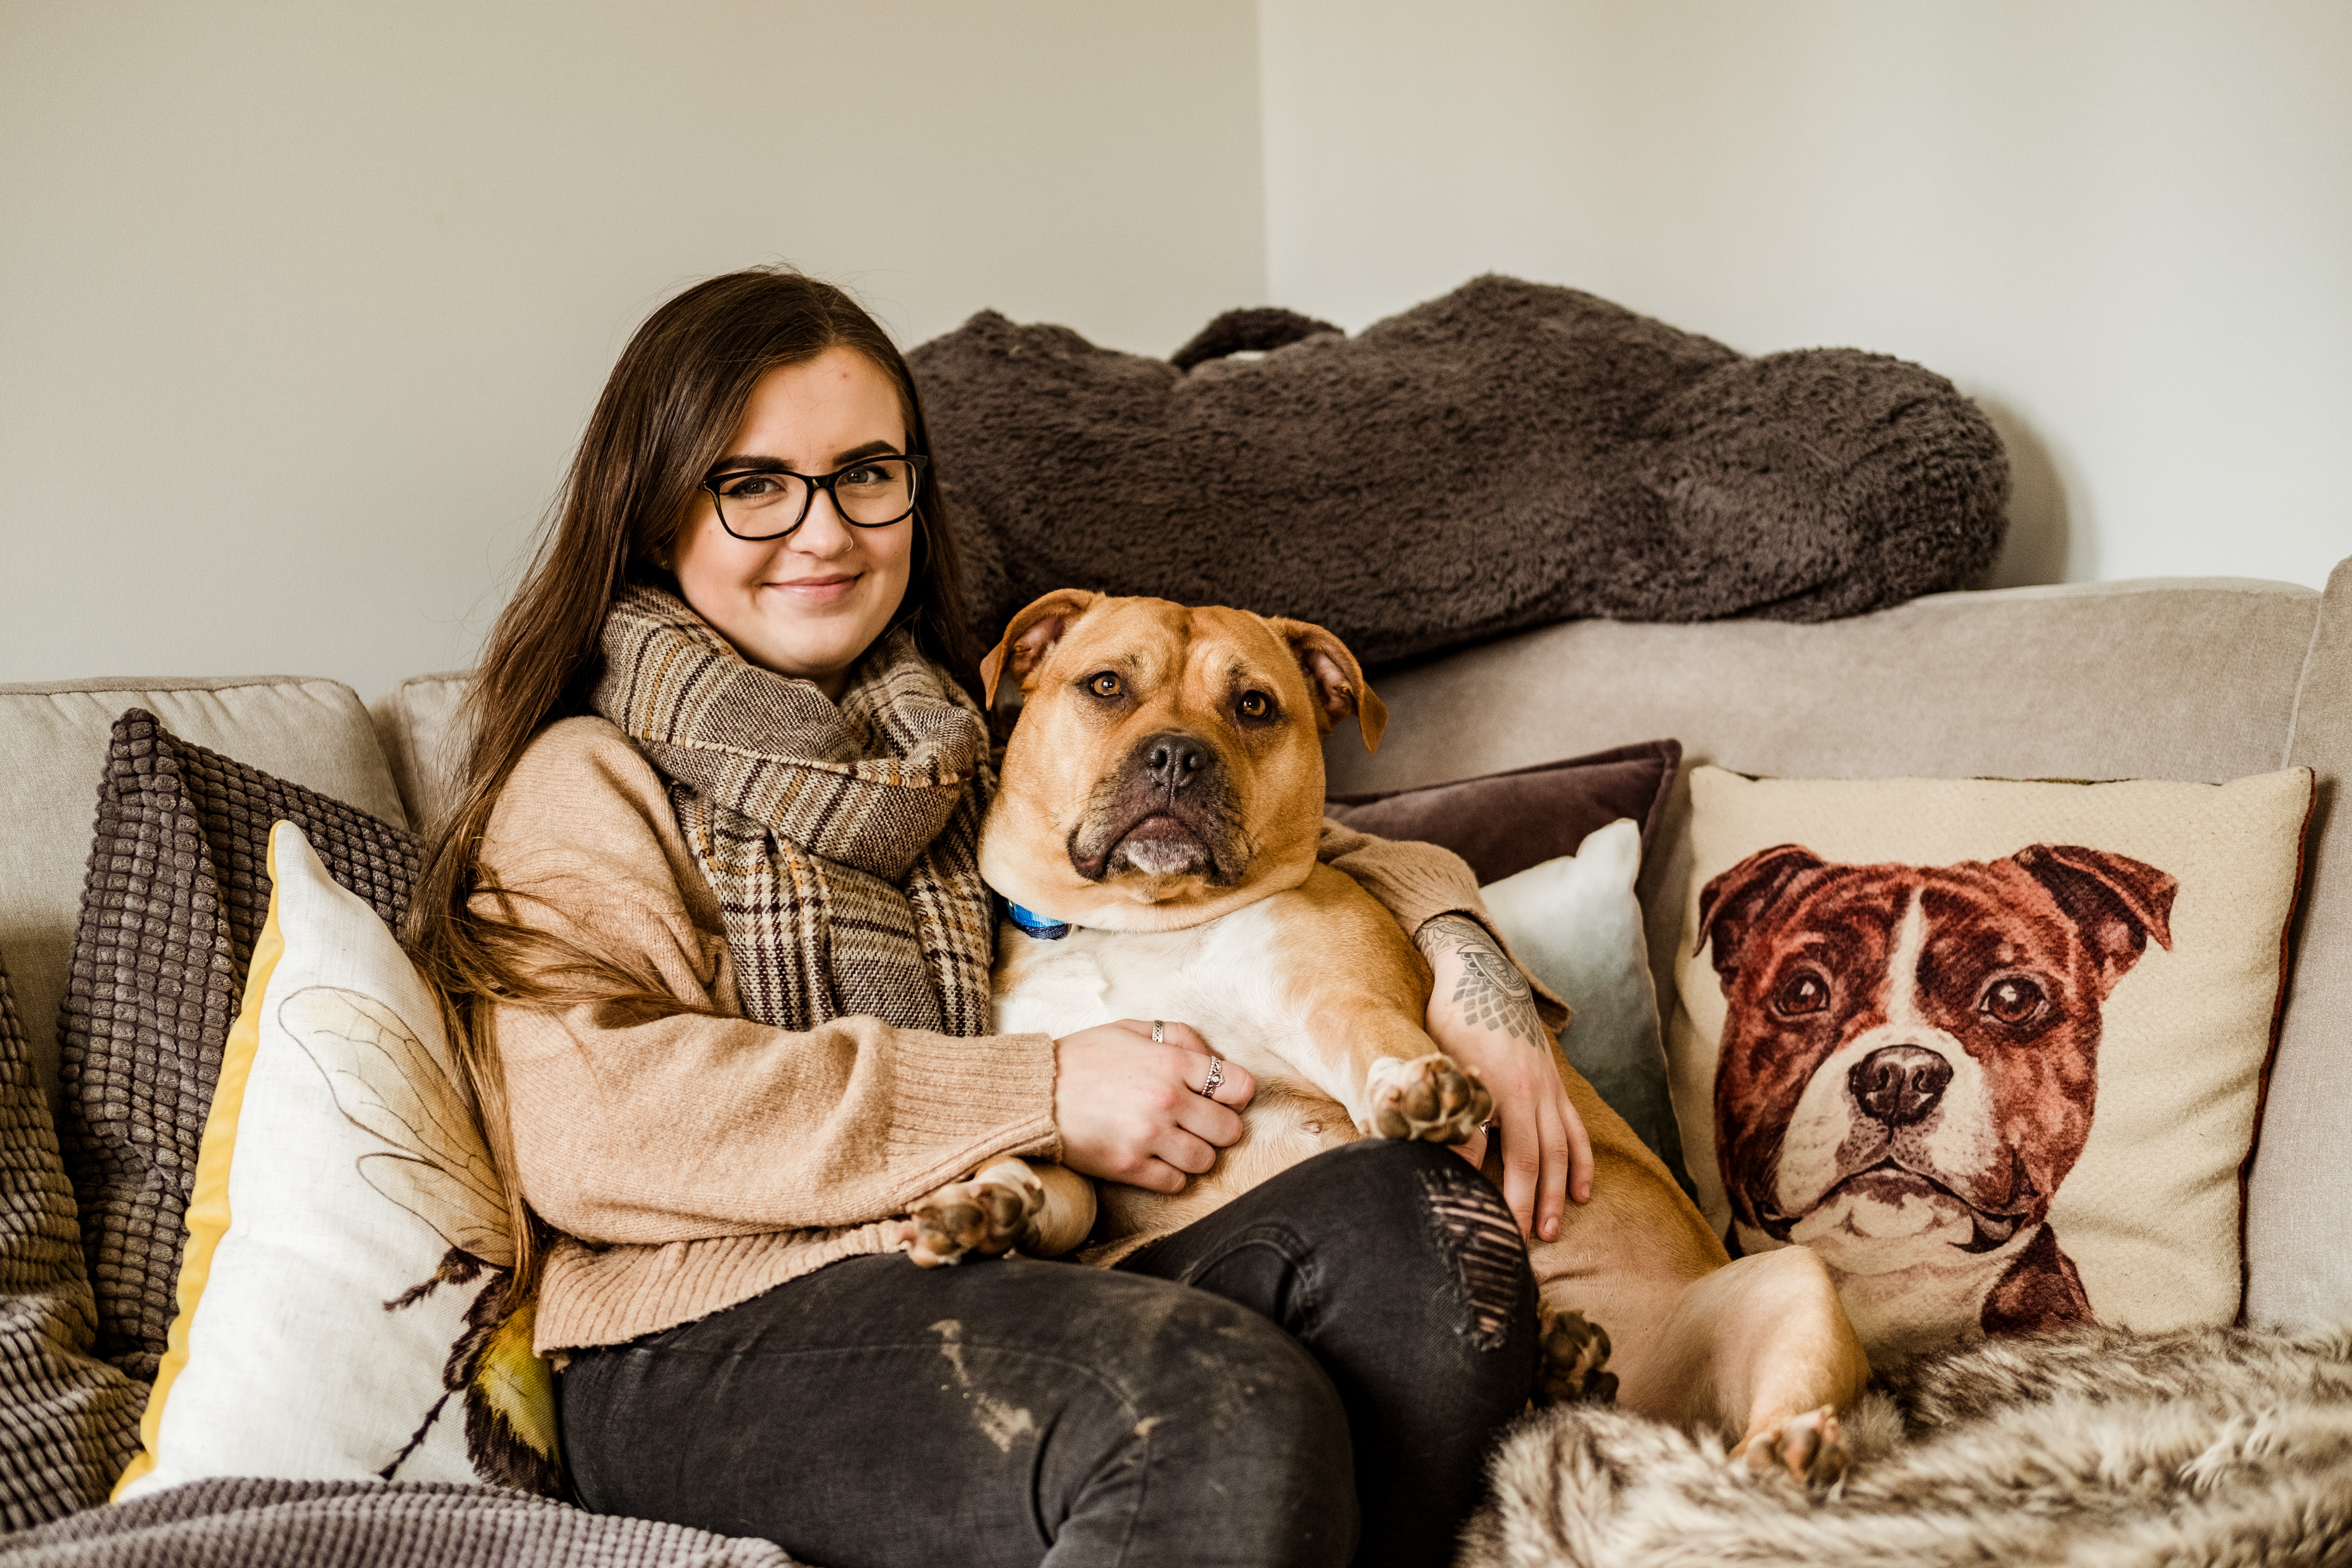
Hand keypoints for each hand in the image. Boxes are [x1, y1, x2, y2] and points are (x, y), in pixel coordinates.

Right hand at [1053, 1019, 1255, 1193]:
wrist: (1032, 1093)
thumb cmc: (1083, 1057)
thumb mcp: (1131, 1029)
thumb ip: (1179, 1036)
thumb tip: (1215, 1059)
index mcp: (1171, 1063)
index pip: (1239, 1087)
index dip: (1236, 1094)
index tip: (1223, 1097)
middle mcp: (1166, 1100)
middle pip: (1229, 1130)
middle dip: (1220, 1126)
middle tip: (1199, 1121)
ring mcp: (1148, 1137)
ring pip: (1205, 1160)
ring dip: (1196, 1153)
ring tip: (1175, 1140)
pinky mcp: (1129, 1167)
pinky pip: (1175, 1183)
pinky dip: (1172, 1174)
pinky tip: (1156, 1158)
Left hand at [1416, 914, 1592, 1238]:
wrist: (1480, 975)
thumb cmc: (1449, 1022)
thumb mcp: (1441, 1063)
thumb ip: (1451, 1111)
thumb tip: (1455, 1163)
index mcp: (1503, 1091)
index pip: (1514, 1160)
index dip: (1509, 1198)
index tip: (1498, 1228)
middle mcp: (1533, 1093)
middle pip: (1541, 1161)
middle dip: (1535, 1204)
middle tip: (1525, 1242)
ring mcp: (1549, 1088)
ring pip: (1563, 1149)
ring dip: (1559, 1191)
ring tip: (1553, 1228)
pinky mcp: (1554, 1084)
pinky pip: (1576, 1129)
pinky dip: (1582, 1161)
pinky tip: (1582, 1191)